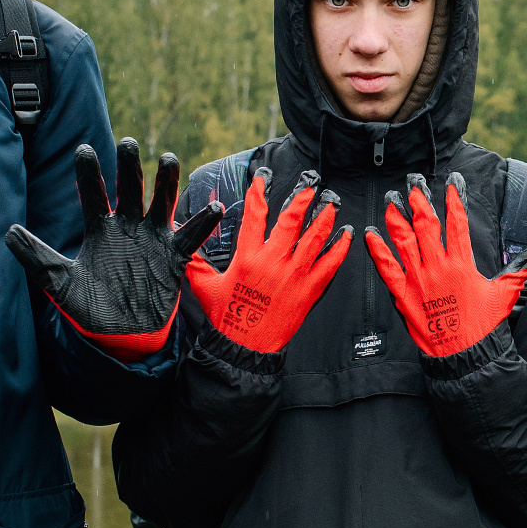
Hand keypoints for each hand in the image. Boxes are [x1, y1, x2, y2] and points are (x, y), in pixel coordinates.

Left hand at [5, 140, 219, 357]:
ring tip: (168, 159)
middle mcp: (127, 227)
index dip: (89, 173)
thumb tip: (7, 232)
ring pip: (162, 203)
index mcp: (99, 229)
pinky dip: (202, 224)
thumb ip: (36, 257)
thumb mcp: (59, 283)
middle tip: (128, 143)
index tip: (84, 150)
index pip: (93, 194)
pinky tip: (212, 209)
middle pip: (130, 189)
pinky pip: (191, 237)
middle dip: (129, 166)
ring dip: (166, 182)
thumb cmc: (88, 307)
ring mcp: (152, 240)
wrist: (119, 335)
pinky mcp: (173, 257)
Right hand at [182, 166, 349, 353]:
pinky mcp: (309, 290)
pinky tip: (347, 236)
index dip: (258, 194)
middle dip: (302, 199)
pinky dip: (340, 248)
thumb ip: (194, 261)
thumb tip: (180, 242)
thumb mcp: (204, 286)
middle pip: (291, 222)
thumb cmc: (225, 318)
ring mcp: (294, 275)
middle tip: (310, 186)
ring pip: (314, 238)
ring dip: (325, 218)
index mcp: (247, 257)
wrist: (244, 348)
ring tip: (331, 204)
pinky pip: (330, 265)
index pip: (254, 216)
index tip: (263, 179)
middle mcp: (273, 261)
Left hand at [366, 172, 526, 358]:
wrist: (462, 354)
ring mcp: (417, 279)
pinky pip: (386, 267)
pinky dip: (377, 250)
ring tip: (391, 201)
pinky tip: (369, 235)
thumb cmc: (483, 326)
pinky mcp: (403, 294)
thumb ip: (522, 271)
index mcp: (461, 264)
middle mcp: (437, 266)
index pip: (457, 223)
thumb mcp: (506, 295)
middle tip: (413, 185)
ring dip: (396, 219)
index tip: (451, 185)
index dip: (454, 201)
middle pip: (425, 225)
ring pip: (403, 241)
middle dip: (418, 202)